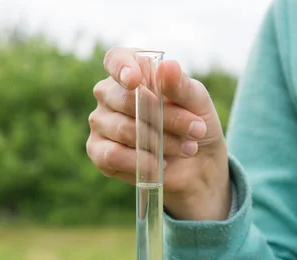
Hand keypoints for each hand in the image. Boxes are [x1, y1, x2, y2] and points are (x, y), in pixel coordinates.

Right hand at [86, 47, 231, 220]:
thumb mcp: (197, 102)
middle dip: (166, 117)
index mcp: (131, 72)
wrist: (198, 164)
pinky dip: (140, 161)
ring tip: (188, 148)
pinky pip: (112, 154)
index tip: (135, 80)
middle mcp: (109, 95)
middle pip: (127, 100)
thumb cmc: (194, 122)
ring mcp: (101, 123)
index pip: (116, 59)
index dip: (122, 67)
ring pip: (124, 129)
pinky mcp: (98, 152)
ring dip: (161, 142)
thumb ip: (181, 86)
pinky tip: (159, 164)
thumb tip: (166, 66)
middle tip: (197, 129)